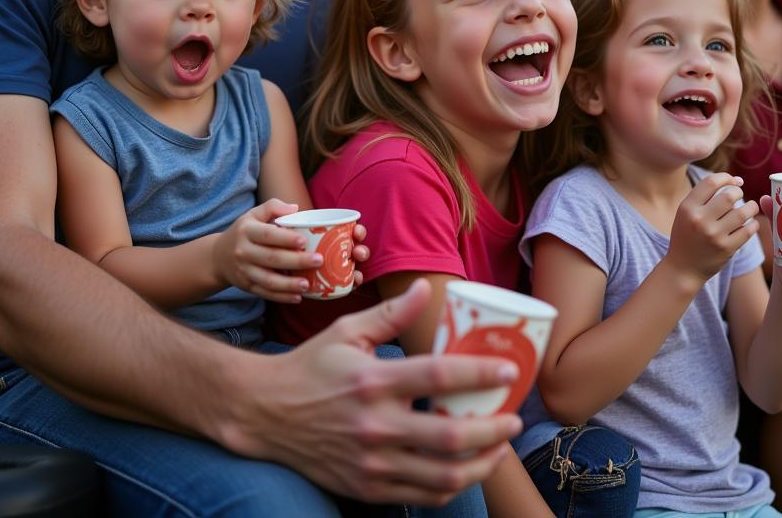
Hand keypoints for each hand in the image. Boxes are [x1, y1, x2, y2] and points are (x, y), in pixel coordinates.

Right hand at [213, 199, 324, 302]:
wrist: (218, 257)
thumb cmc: (244, 232)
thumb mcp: (253, 214)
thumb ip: (273, 207)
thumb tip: (295, 208)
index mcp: (247, 231)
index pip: (268, 235)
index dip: (286, 238)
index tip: (304, 240)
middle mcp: (243, 251)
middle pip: (271, 258)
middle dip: (296, 261)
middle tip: (318, 260)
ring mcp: (244, 271)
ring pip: (268, 280)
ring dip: (289, 284)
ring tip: (308, 284)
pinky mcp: (247, 286)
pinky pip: (265, 293)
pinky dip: (281, 297)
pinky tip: (297, 298)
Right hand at [250, 279, 521, 504]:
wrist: (266, 414)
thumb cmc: (311, 366)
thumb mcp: (347, 331)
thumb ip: (391, 313)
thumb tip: (425, 286)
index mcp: (372, 380)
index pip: (437, 377)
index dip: (480, 375)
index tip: (510, 370)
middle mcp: (374, 425)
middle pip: (449, 437)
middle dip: (493, 430)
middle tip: (516, 418)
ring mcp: (371, 462)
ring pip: (442, 476)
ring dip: (481, 464)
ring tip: (500, 447)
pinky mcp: (366, 486)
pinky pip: (421, 494)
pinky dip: (452, 485)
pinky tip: (467, 468)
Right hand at [664, 173, 759, 284]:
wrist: (683, 268)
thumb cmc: (687, 234)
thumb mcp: (686, 212)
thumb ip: (705, 195)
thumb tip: (737, 180)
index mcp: (687, 207)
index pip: (711, 182)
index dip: (726, 177)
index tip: (734, 181)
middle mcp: (700, 220)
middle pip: (729, 195)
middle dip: (739, 192)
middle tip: (740, 196)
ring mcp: (714, 235)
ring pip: (742, 212)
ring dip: (751, 207)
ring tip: (750, 207)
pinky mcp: (726, 249)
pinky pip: (748, 230)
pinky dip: (753, 224)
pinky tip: (750, 224)